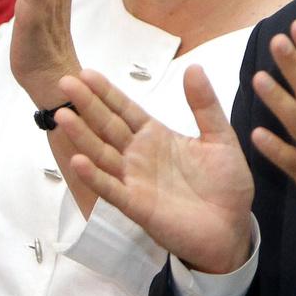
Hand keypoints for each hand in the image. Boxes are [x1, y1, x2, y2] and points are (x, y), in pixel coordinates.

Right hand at [57, 66, 254, 274]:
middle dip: (87, 104)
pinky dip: (94, 176)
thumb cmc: (225, 185)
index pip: (125, 109)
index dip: (106, 92)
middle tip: (65, 82)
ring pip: (102, 153)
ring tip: (63, 115)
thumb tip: (194, 67)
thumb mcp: (220, 138)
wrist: (232, 228)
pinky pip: (111, 189)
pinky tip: (78, 161)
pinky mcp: (137, 206)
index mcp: (156, 136)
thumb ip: (204, 104)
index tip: (86, 73)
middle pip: (107, 125)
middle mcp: (139, 155)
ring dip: (82, 136)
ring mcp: (135, 180)